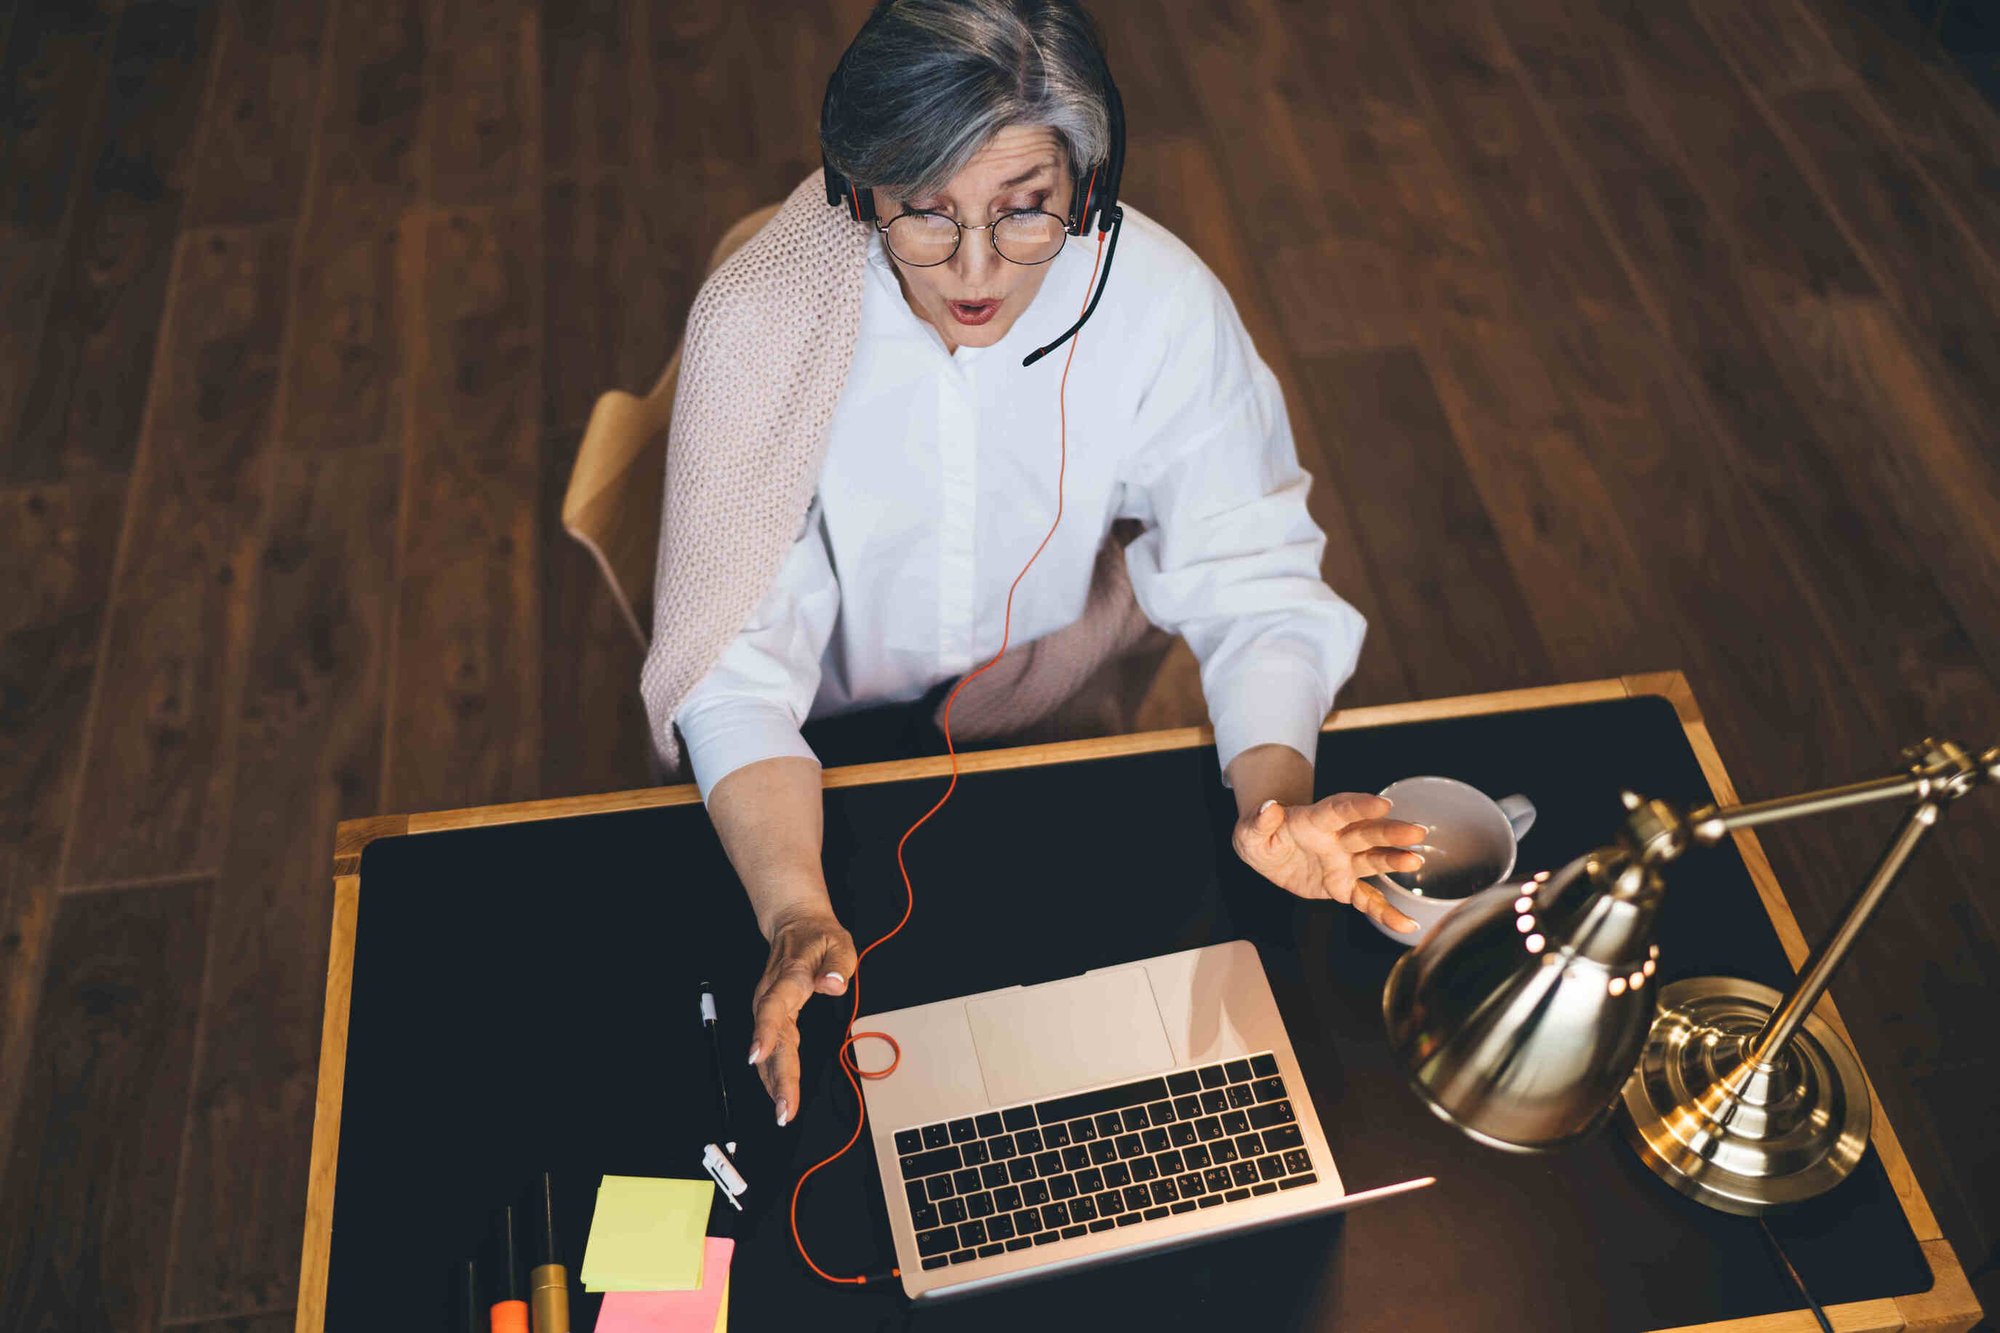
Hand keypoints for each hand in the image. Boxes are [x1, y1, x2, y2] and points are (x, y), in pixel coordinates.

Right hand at [748, 905, 859, 1125]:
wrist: (795, 924)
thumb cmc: (820, 937)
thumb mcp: (839, 943)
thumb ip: (837, 965)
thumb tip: (833, 985)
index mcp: (789, 977)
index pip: (773, 1007)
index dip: (765, 1033)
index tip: (757, 1057)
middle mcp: (772, 994)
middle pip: (771, 1039)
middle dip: (776, 1077)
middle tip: (785, 1110)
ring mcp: (768, 1005)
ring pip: (769, 1048)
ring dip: (774, 1081)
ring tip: (783, 1112)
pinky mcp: (771, 1014)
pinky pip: (773, 1047)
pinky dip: (774, 1072)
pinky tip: (779, 1094)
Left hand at [1233, 792, 1428, 932]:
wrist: (1267, 853)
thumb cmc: (1260, 835)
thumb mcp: (1250, 829)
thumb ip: (1260, 820)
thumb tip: (1269, 807)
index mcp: (1314, 821)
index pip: (1339, 811)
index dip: (1360, 807)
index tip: (1382, 804)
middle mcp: (1335, 840)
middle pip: (1366, 833)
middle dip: (1391, 833)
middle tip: (1416, 831)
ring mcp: (1343, 862)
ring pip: (1373, 861)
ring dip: (1394, 862)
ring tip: (1414, 862)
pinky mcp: (1344, 886)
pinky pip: (1367, 900)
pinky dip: (1385, 913)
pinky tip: (1406, 925)